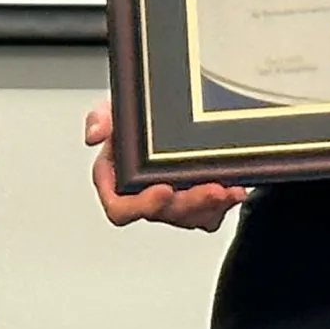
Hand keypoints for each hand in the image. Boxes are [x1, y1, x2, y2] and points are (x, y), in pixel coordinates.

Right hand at [85, 100, 246, 231]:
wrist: (176, 117)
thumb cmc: (138, 121)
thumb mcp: (118, 111)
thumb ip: (103, 118)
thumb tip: (94, 134)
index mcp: (117, 181)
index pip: (120, 207)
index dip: (140, 205)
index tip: (161, 189)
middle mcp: (143, 197)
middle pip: (162, 214)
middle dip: (187, 203)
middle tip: (207, 188)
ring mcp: (171, 204)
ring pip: (189, 217)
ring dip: (209, 204)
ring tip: (225, 188)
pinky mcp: (196, 205)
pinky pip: (210, 214)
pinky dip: (225, 202)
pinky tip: (235, 189)